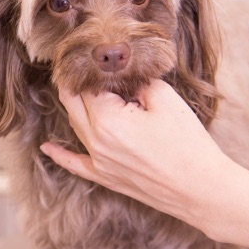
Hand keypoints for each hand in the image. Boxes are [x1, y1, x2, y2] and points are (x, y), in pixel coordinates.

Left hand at [40, 79, 248, 245]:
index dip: (97, 71)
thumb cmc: (187, 144)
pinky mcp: (107, 178)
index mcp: (107, 118)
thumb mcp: (167, 101)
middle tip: (84, 70)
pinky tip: (48, 148)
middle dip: (79, 84)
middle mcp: (96, 141)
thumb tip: (129, 81)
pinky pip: (76, 164)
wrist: (200, 187)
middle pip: (76, 104)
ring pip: (76, 128)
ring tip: (74, 91)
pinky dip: (61, 155)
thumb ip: (141, 83)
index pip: (91, 85)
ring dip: (76, 108)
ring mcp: (99, 162)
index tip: (101, 60)